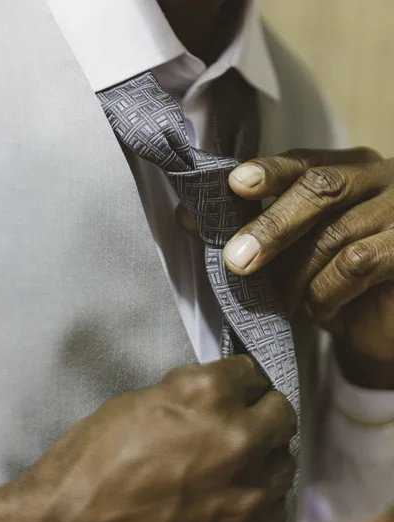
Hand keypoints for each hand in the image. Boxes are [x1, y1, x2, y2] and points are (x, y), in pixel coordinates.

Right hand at [0, 356, 295, 521]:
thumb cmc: (89, 469)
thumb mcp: (134, 404)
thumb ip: (185, 393)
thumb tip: (212, 393)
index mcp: (208, 397)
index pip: (249, 373)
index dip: (237, 380)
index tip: (234, 389)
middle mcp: (240, 442)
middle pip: (281, 413)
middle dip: (260, 412)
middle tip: (240, 421)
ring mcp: (250, 496)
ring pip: (284, 462)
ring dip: (262, 457)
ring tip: (232, 465)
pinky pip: (273, 509)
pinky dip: (256, 500)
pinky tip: (226, 502)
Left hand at [224, 148, 393, 387]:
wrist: (383, 320)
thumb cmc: (332, 278)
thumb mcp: (292, 250)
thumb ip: (253, 229)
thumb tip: (186, 217)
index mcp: (345, 169)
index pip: (303, 162)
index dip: (268, 172)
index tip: (235, 185)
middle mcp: (376, 180)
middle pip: (321, 188)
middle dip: (273, 226)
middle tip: (237, 261)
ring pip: (335, 234)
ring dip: (296, 275)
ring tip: (280, 302)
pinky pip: (358, 264)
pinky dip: (327, 292)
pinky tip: (317, 309)